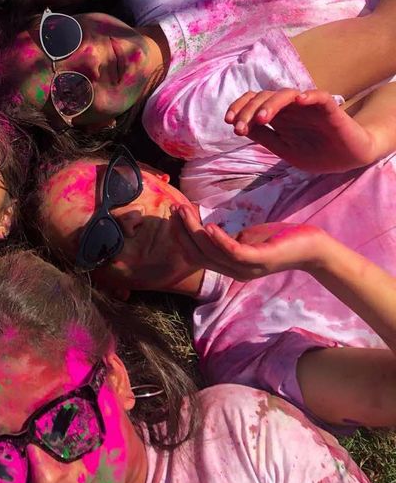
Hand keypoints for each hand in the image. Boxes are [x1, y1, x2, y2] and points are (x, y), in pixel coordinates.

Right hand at [176, 206, 325, 279]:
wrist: (311, 247)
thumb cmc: (279, 240)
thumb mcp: (248, 238)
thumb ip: (228, 238)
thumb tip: (208, 228)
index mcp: (229, 267)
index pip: (196, 256)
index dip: (181, 238)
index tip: (172, 218)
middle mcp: (234, 272)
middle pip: (199, 254)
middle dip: (183, 232)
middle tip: (174, 210)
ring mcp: (247, 268)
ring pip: (211, 252)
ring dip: (194, 231)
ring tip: (185, 211)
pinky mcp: (259, 260)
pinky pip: (232, 252)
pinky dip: (218, 240)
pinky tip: (209, 226)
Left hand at [224, 88, 378, 172]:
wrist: (350, 158)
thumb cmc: (318, 153)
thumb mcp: (285, 150)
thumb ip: (265, 138)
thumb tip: (240, 127)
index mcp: (279, 116)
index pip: (254, 102)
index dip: (240, 107)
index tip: (229, 122)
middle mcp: (291, 107)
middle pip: (264, 96)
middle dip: (248, 110)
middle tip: (238, 127)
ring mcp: (309, 106)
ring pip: (286, 94)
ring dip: (271, 104)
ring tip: (261, 118)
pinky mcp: (330, 108)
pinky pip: (319, 96)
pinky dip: (309, 95)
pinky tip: (299, 100)